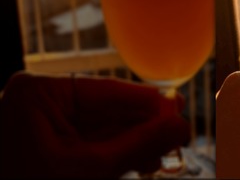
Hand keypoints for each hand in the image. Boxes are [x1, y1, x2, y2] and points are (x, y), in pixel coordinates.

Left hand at [0, 71, 189, 178]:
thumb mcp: (89, 169)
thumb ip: (138, 144)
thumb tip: (179, 126)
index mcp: (39, 93)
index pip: (109, 90)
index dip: (150, 102)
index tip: (179, 109)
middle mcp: (41, 102)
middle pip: (109, 110)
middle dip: (144, 127)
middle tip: (177, 133)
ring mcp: (43, 124)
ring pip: (104, 129)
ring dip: (135, 143)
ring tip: (162, 154)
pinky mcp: (49, 145)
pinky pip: (92, 143)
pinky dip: (117, 154)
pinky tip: (142, 160)